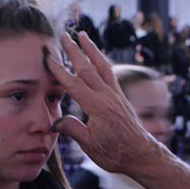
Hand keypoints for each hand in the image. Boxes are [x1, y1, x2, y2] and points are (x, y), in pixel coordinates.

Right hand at [45, 31, 162, 174]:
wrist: (140, 154)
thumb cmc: (115, 153)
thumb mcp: (90, 145)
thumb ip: (72, 130)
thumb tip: (55, 122)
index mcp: (97, 107)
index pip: (74, 84)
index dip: (59, 70)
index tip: (49, 57)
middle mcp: (107, 97)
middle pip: (87, 68)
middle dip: (74, 50)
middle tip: (64, 35)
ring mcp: (116, 95)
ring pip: (102, 66)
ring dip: (91, 49)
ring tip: (83, 35)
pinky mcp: (120, 97)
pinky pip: (109, 74)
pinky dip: (102, 61)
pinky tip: (97, 56)